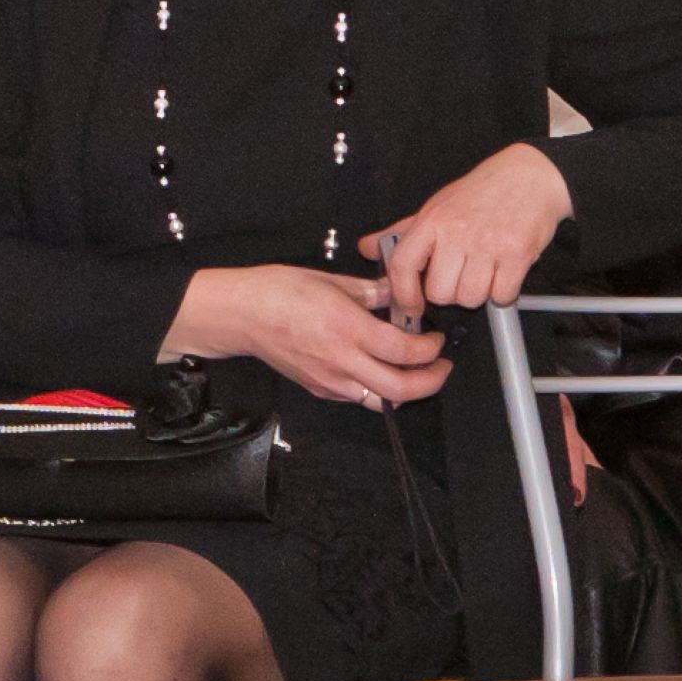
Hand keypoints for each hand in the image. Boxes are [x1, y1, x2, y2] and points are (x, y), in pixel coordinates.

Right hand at [182, 261, 448, 411]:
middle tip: (441, 367)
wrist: (240, 315)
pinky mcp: (318, 388)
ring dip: (405, 390)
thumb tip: (398, 292)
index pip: (405, 350)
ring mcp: (330, 380)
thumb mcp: (330, 280)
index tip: (435, 336)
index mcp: (348, 328)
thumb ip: (371, 291)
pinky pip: (357, 397)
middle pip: (401, 388)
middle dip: (431, 381)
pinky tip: (377, 370)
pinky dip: (376, 389)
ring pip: (381, 401)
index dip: (430, 347)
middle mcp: (342, 360)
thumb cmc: (278, 291)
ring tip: (414, 373)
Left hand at [367, 143, 572, 324]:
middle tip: (460, 277)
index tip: (411, 306)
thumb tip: (367, 248)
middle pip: (440, 293)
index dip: (403, 294)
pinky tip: (502, 272)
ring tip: (484, 270)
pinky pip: (502, 295)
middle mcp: (456, 233)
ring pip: (471, 298)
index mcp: (431, 222)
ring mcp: (488, 244)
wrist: (528, 177)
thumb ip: (401, 233)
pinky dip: (503, 292)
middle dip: (450, 293)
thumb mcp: (435, 208)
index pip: (402, 265)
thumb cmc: (480, 194)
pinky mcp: (517, 254)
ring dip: (478, 293)